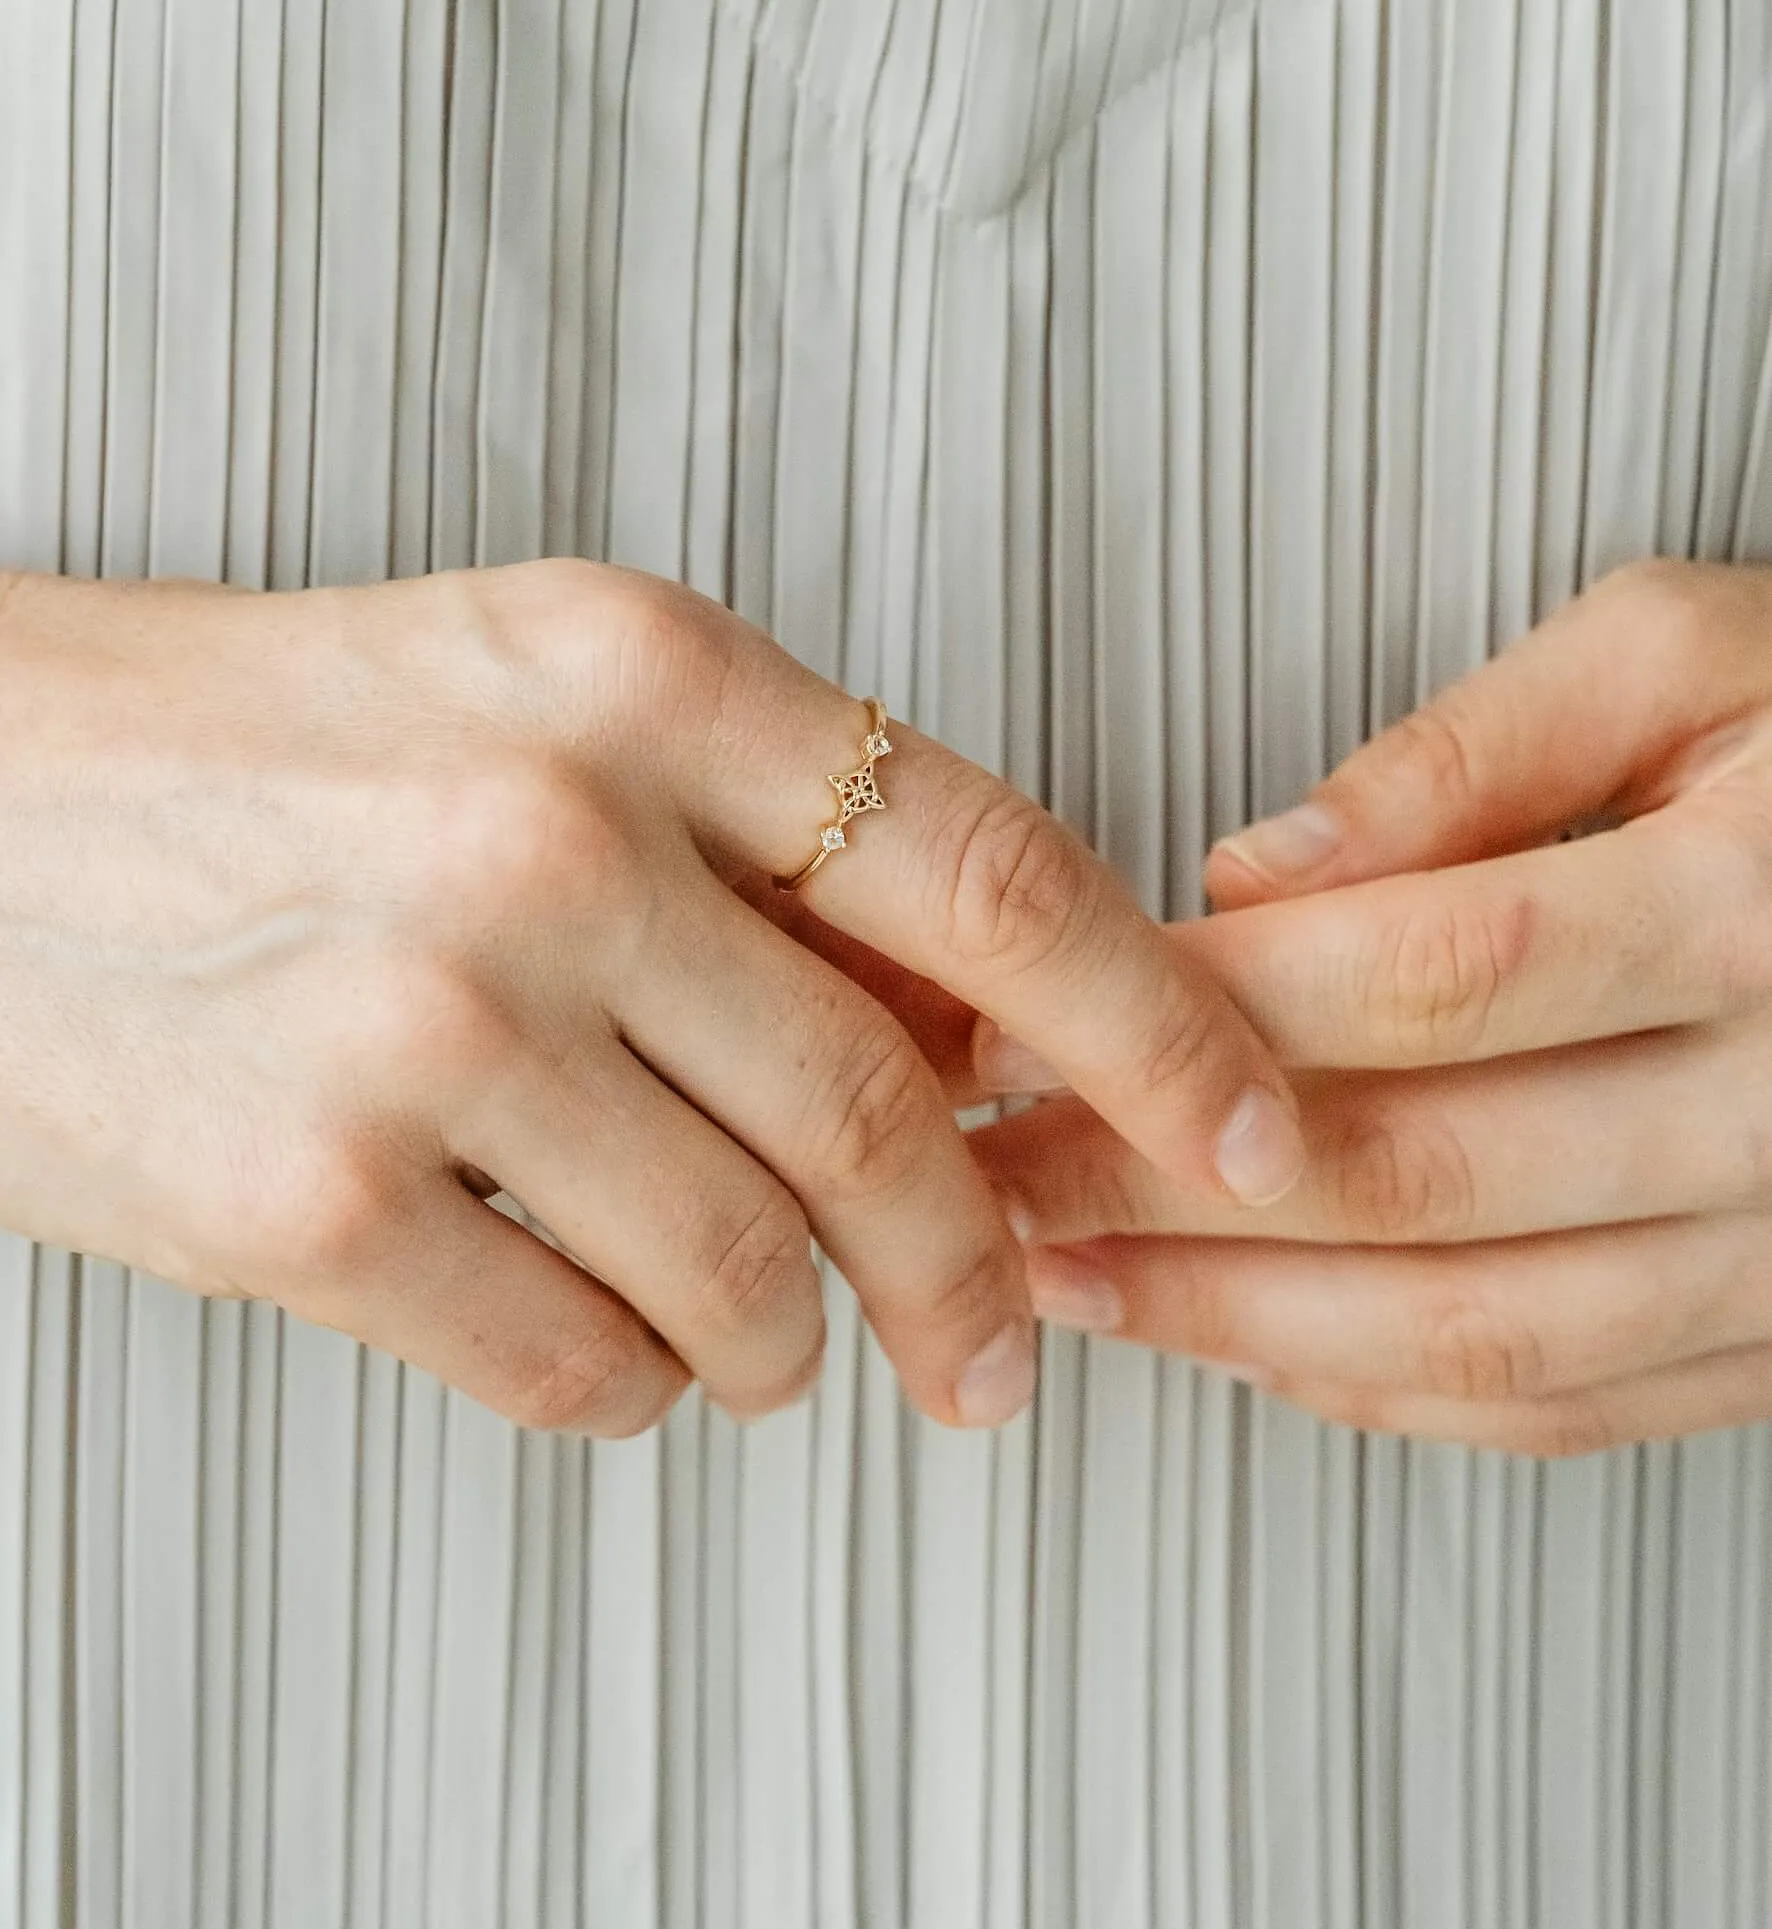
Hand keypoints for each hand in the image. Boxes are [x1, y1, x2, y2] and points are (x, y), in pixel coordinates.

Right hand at [0, 563, 1302, 1437]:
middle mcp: (551, 826)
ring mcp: (427, 1013)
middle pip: (888, 1112)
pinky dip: (627, 1386)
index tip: (1260, 1136)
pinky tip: (589, 1326)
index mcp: (638, 664)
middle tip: (998, 1347)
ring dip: (792, 1340)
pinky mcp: (307, 1198)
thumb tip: (990, 1026)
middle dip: (980, 1269)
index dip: (1161, 1029)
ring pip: (752, 1270)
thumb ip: (764, 842)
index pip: (991, 867)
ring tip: (765, 1331)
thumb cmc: (266, 750)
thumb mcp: (532, 697)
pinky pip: (581, 1369)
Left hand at [973, 558, 1771, 1456]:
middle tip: (984, 1171)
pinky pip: (1573, 1409)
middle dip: (1165, 1184)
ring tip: (1062, 1281)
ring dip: (1242, 1326)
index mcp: (1747, 908)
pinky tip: (1249, 1349)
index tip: (1031, 1018)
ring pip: (1484, 1334)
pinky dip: (1389, 1401)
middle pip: (1425, 1175)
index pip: (1431, 976)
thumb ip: (1479, 743)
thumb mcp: (1692, 650)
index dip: (1206, 1012)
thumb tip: (1266, 870)